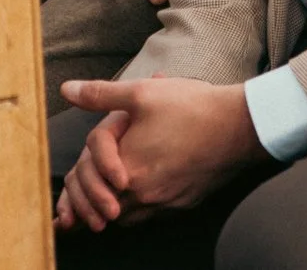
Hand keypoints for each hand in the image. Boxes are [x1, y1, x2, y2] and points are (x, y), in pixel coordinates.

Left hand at [54, 77, 265, 232]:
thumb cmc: (191, 108)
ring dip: (110, 203)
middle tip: (82, 189)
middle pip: (99, 204)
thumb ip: (100, 95)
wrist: (239, 127)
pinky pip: (148, 216)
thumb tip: (68, 90)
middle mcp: (144, 194)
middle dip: (87, 195)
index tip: (87, 156)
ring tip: (106, 188)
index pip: (86, 175)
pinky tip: (138, 187)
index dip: (82, 163)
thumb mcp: (140, 93)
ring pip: (124, 216)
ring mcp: (164, 204)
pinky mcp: (181, 206)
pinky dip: (136, 206)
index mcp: (128, 168)